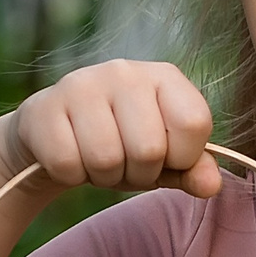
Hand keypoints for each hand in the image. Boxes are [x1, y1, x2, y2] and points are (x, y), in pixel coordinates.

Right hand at [0, 60, 220, 198]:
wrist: (54, 134)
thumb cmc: (121, 144)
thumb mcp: (164, 159)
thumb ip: (193, 170)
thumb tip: (212, 185)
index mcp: (165, 76)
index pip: (193, 123)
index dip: (182, 157)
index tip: (166, 158)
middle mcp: (125, 71)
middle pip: (148, 149)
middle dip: (139, 174)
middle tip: (125, 164)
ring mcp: (81, 84)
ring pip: (105, 159)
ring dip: (104, 177)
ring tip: (98, 161)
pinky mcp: (43, 106)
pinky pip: (67, 164)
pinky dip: (70, 175)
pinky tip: (70, 157)